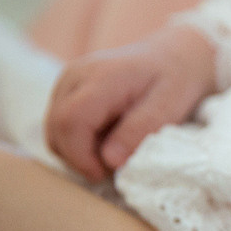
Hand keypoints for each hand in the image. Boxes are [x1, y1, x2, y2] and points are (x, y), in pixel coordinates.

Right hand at [45, 25, 216, 181]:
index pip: (70, 122)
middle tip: (112, 169)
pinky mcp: (67, 89)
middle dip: (79, 158)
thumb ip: (140, 130)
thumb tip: (109, 160)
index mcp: (101, 77)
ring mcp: (67, 81)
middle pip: (56, 128)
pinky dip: (78, 141)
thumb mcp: (170, 107)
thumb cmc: (176, 81)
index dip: (80, 156)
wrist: (173, 56)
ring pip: (54, 129)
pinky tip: (107, 140)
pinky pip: (60, 125)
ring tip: (114, 152)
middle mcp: (76, 75)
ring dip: (78, 151)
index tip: (104, 174)